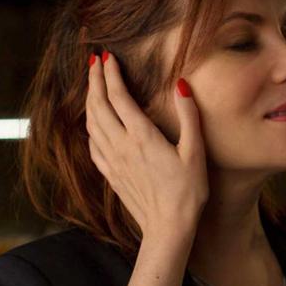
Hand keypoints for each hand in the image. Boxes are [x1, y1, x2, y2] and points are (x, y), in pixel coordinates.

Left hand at [85, 52, 207, 241]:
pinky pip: (92, 144)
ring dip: (90, 100)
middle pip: (98, 105)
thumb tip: (182, 84)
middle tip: (94, 62)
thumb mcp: (195, 151)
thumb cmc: (188, 191)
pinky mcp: (110, 174)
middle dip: (94, 80)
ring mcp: (112, 161)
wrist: (168, 228)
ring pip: (91, 122)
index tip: (107, 57)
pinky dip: (90, 125)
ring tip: (93, 84)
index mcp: (142, 136)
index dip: (111, 74)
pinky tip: (94, 122)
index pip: (119, 96)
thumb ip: (189, 115)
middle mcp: (122, 145)